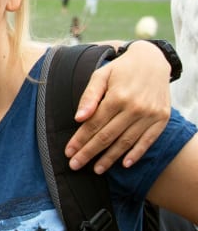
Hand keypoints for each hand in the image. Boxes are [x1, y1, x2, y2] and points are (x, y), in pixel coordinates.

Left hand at [65, 41, 170, 172]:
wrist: (152, 61)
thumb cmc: (121, 69)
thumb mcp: (101, 75)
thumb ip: (89, 96)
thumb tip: (78, 118)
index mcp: (117, 96)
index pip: (94, 124)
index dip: (80, 140)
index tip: (68, 152)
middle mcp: (134, 108)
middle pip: (107, 136)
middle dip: (89, 152)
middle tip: (75, 165)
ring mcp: (150, 115)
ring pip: (126, 142)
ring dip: (110, 158)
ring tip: (96, 169)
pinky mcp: (161, 119)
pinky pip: (148, 141)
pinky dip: (136, 154)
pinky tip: (125, 164)